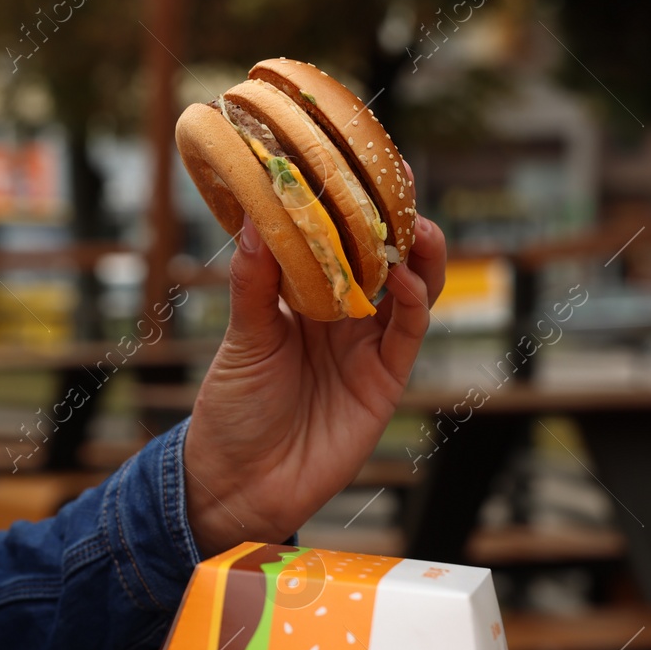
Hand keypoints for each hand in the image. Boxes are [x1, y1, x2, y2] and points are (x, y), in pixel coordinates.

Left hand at [184, 196, 447, 555]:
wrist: (240, 483)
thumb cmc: (233, 410)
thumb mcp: (242, 340)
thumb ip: (254, 283)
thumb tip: (254, 217)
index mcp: (302, 299)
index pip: (334, 243)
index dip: (349, 209)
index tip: (352, 166)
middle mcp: (341, 318)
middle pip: (381, 261)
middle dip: (395, 225)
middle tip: (398, 189)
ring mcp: (367, 349)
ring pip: (408, 291)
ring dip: (417, 258)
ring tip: (415, 228)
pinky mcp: (385, 382)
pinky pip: (408, 334)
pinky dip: (413, 303)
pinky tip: (402, 278)